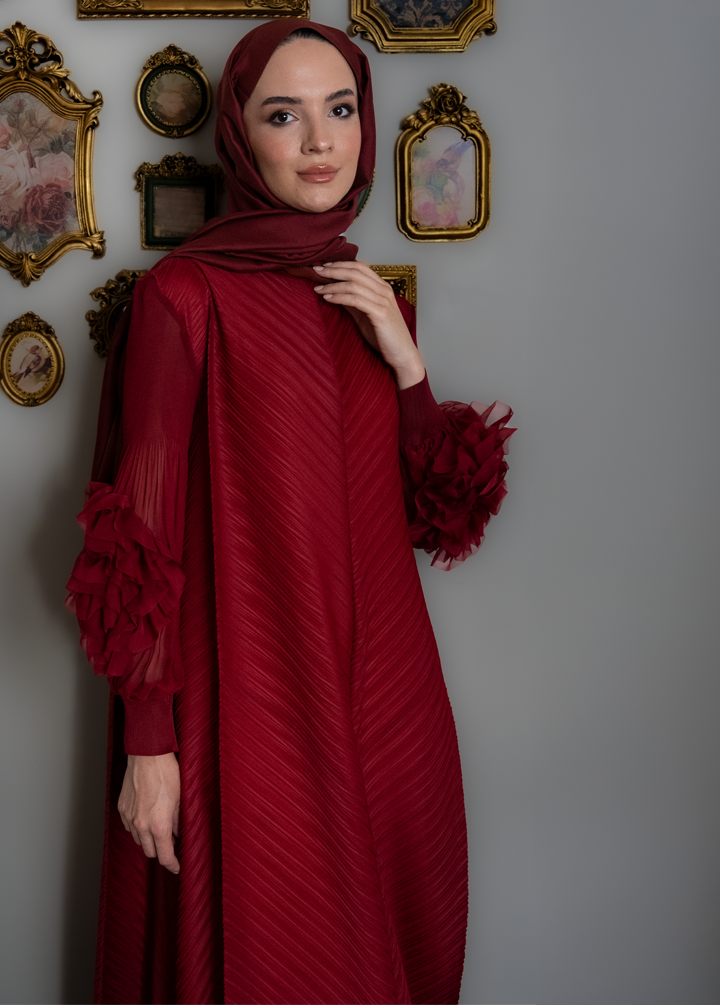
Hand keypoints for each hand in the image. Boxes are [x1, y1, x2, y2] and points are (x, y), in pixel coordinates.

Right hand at [118, 753, 180, 873]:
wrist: (147, 755)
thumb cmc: (167, 774)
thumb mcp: (181, 799)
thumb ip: (179, 821)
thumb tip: (179, 834)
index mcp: (159, 825)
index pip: (164, 856)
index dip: (173, 865)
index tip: (177, 867)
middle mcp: (141, 825)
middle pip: (150, 852)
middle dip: (161, 851)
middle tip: (171, 843)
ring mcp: (129, 817)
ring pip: (138, 840)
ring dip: (149, 839)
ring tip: (159, 828)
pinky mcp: (122, 809)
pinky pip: (130, 827)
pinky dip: (138, 828)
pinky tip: (147, 817)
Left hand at [314, 261, 425, 388]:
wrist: (402, 355)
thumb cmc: (385, 336)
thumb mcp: (366, 315)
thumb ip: (354, 302)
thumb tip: (335, 291)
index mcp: (382, 288)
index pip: (360, 267)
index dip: (341, 264)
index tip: (324, 265)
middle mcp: (384, 291)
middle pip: (356, 272)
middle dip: (333, 269)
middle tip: (315, 270)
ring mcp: (383, 301)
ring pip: (354, 284)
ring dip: (333, 284)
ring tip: (318, 288)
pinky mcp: (380, 314)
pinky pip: (356, 300)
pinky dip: (339, 297)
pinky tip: (328, 298)